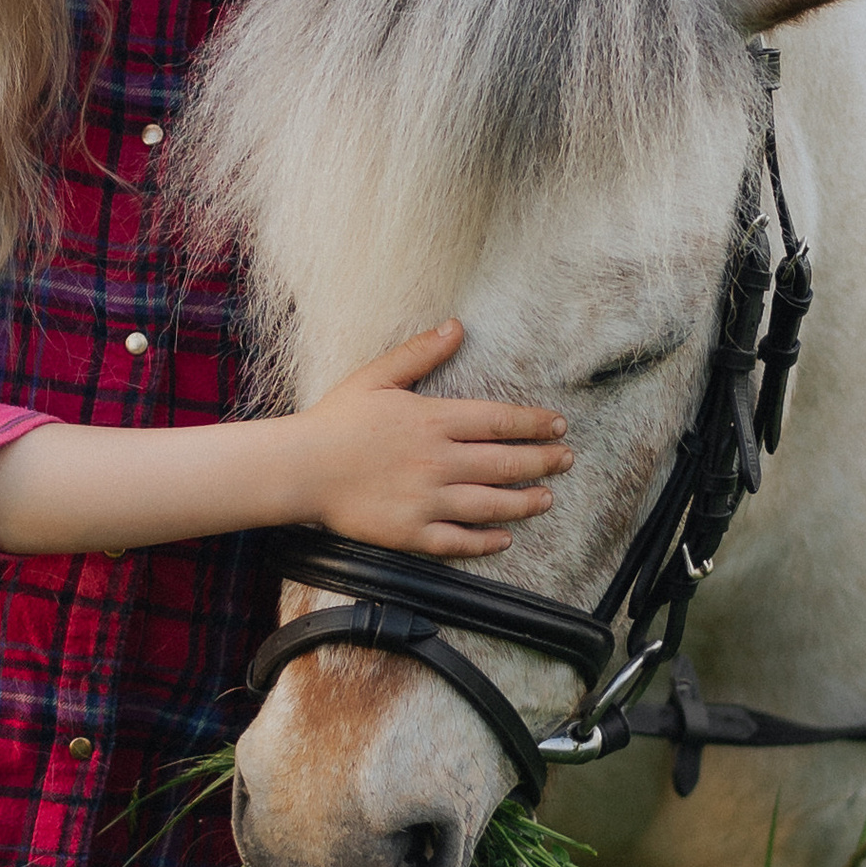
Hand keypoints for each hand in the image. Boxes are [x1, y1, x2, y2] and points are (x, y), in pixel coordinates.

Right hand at [291, 324, 569, 557]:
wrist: (299, 469)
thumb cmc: (335, 420)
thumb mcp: (377, 375)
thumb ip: (420, 352)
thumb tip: (457, 326)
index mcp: (432, 420)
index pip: (499, 421)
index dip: (534, 423)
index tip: (558, 426)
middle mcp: (437, 461)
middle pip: (505, 463)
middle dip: (542, 461)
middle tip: (566, 460)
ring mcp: (426, 500)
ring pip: (490, 504)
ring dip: (524, 502)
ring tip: (545, 498)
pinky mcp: (410, 532)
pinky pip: (458, 540)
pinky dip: (485, 541)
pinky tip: (503, 538)